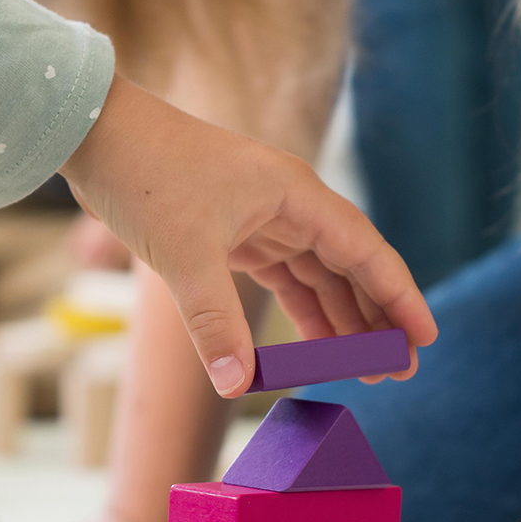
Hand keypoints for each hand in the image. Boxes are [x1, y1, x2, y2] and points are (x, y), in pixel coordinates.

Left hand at [60, 78, 435, 395]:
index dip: (400, 296)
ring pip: (318, 275)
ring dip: (342, 320)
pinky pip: (284, 277)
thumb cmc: (145, 176)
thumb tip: (237, 386)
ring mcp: (262, 217)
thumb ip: (215, 322)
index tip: (426, 338)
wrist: (95, 135)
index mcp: (295, 194)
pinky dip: (302, 311)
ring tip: (365, 369)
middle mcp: (289, 203)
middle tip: (397, 372)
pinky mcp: (233, 233)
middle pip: (350, 267)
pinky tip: (316, 347)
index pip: (366, 251)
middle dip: (376, 319)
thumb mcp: (183, 254)